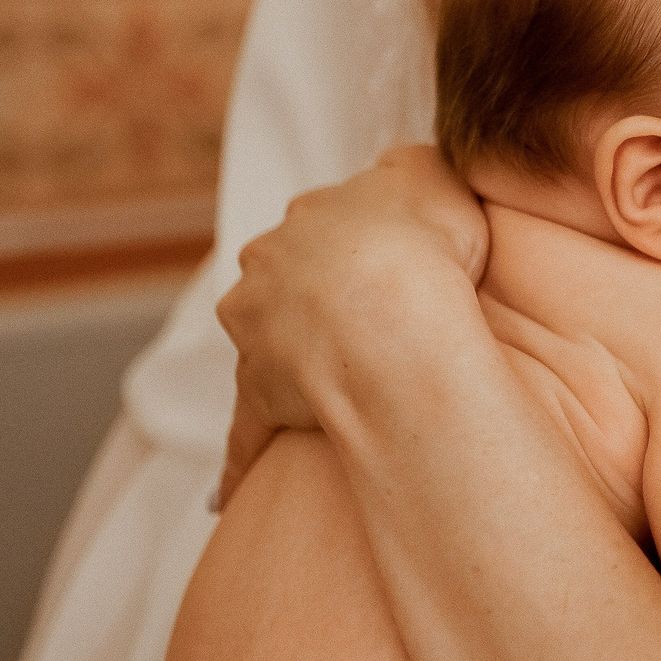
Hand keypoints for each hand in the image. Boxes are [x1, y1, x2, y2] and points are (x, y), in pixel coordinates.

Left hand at [214, 146, 489, 505]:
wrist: (393, 314)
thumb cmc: (423, 244)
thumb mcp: (432, 172)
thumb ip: (413, 165)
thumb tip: (400, 168)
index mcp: (311, 218)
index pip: (324, 229)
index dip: (358, 246)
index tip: (386, 266)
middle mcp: (269, 269)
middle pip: (282, 283)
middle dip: (309, 300)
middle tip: (358, 327)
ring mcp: (258, 333)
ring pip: (259, 347)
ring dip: (279, 365)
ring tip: (318, 394)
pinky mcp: (260, 394)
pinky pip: (246, 431)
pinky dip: (237, 461)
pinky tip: (228, 494)